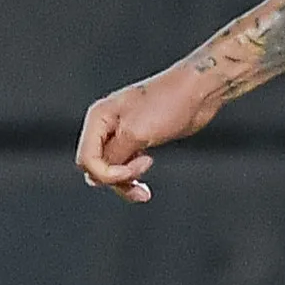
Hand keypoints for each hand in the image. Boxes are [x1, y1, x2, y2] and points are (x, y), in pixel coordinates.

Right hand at [77, 67, 219, 204]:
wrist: (198, 92)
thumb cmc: (168, 103)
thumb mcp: (136, 133)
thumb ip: (114, 155)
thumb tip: (99, 175)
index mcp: (99, 118)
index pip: (86, 159)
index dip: (107, 172)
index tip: (136, 168)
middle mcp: (106, 126)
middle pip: (95, 167)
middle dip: (115, 179)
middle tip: (141, 173)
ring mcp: (122, 134)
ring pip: (110, 170)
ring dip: (124, 184)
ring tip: (143, 192)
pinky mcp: (138, 141)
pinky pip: (125, 167)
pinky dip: (132, 179)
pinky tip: (144, 188)